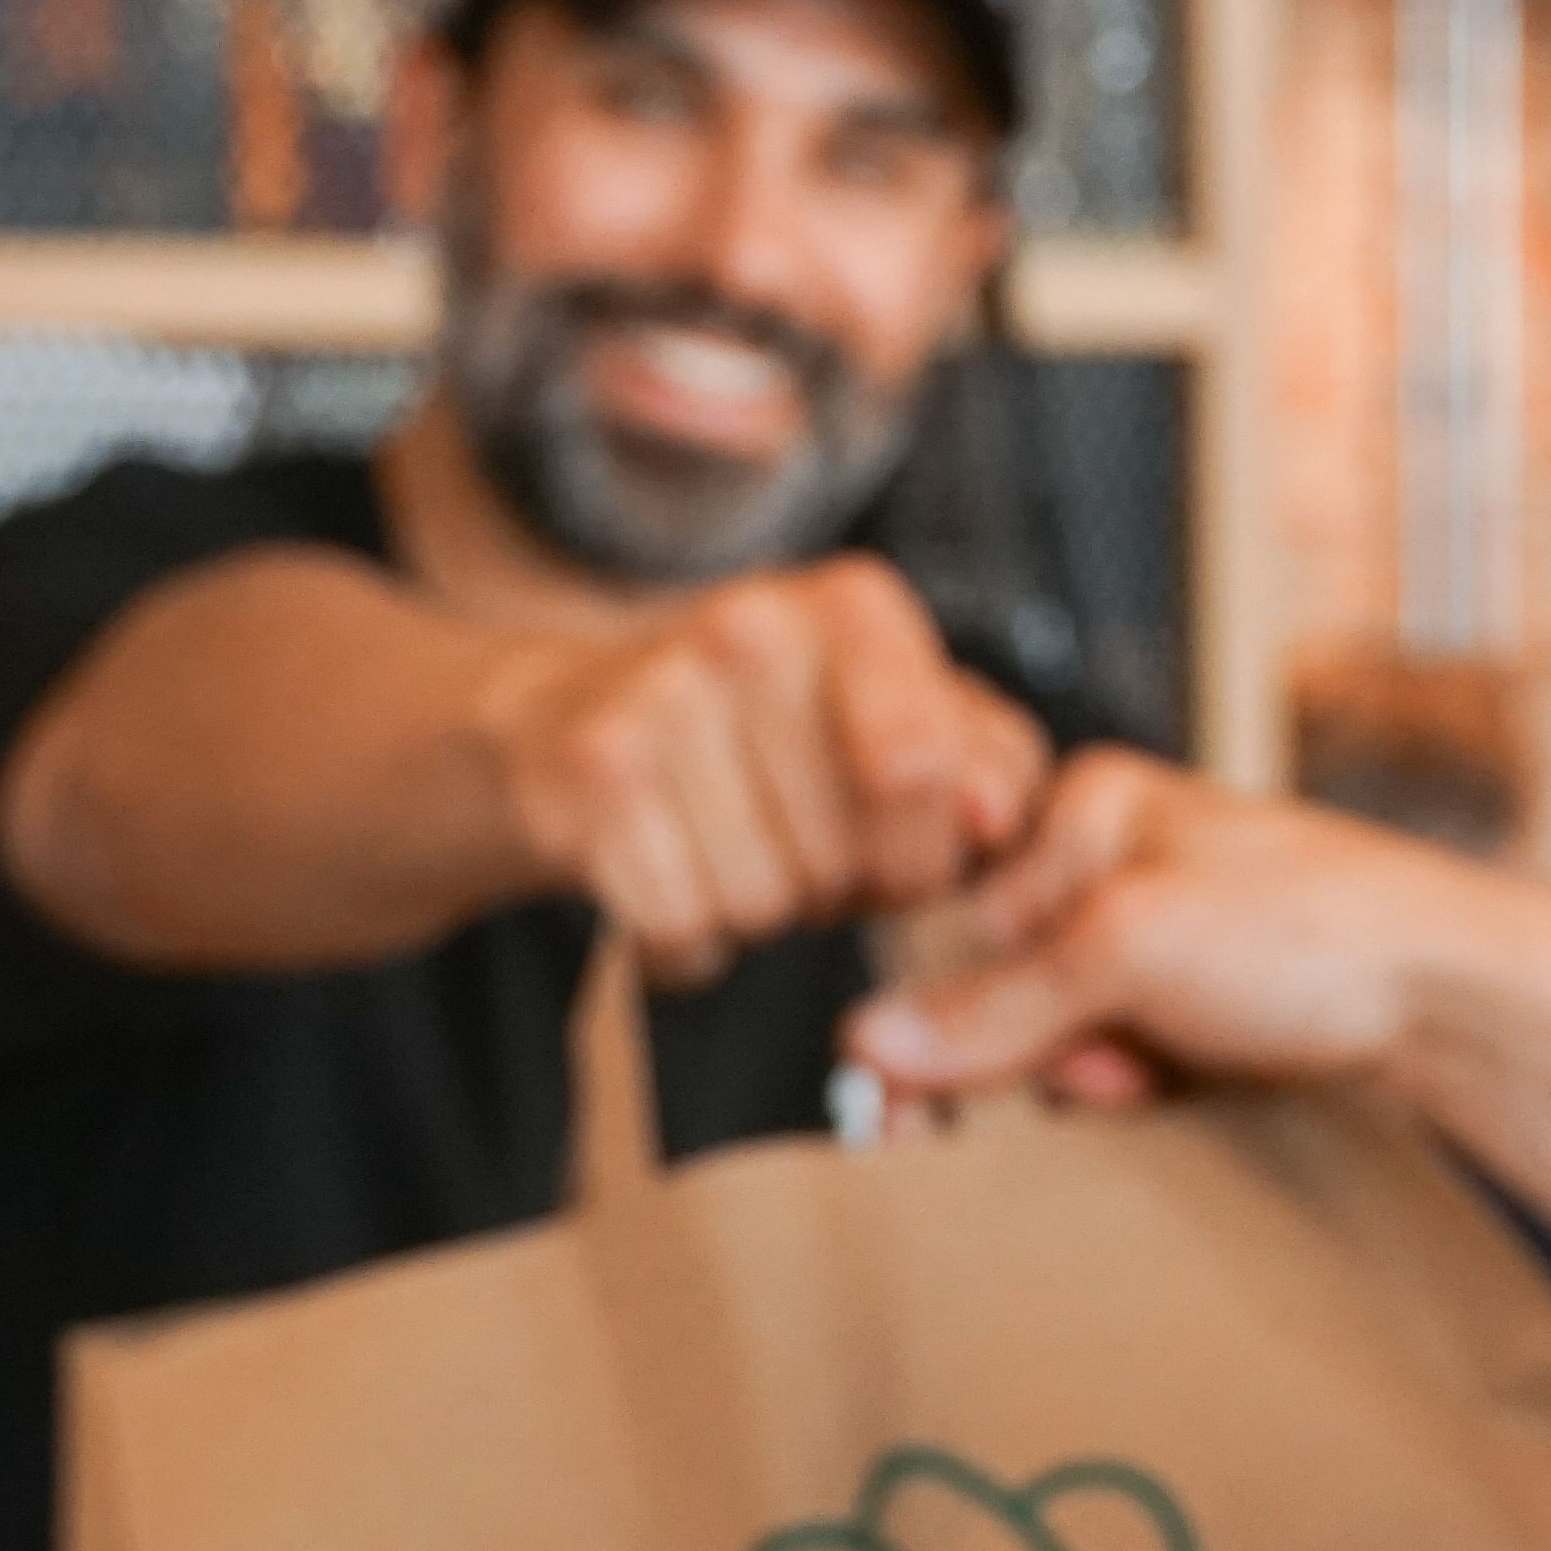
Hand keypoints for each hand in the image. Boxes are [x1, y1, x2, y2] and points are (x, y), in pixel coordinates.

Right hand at [472, 556, 1047, 981]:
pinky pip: (683, 930)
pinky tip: (665, 875)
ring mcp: (660, 696)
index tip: (904, 844)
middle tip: (795, 838)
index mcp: (854, 605)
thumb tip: (993, 820)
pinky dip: (682, 944)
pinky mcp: (588, 779)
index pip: (927, 769)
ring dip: (759, 914)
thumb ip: (990, 762)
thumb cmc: (770, 730)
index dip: (928, 849)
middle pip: (852, 854)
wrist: (556, 717)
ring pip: (769, 904)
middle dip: (842, 888)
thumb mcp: (899, 715)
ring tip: (724, 844)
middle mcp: (754, 627)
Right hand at [846, 750, 1521, 1096]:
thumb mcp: (1128, 950)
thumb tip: (870, 1042)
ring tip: (1140, 1079)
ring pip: (1071, 1037)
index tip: (914, 1094)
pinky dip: (1142, 1092)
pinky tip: (1172, 1092)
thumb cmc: (1319, 929)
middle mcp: (1129, 859)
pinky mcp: (1218, 1003)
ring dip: (1091, 1080)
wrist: (1461, 996)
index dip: (948, 1010)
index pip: (965, 918)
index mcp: (1093, 805)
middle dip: (1037, 1052)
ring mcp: (1177, 935)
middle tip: (1076, 1077)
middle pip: (1014, 985)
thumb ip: (995, 1003)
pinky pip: (1133, 1064)